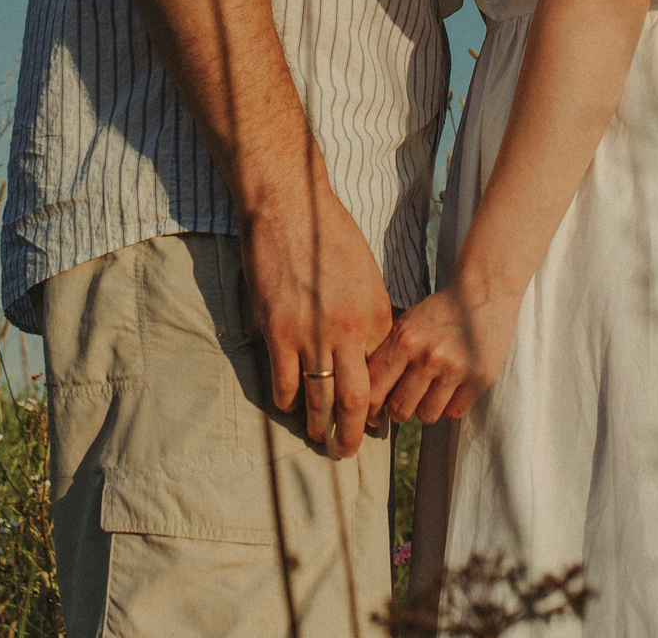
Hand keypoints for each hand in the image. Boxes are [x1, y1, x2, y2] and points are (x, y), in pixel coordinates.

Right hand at [242, 181, 394, 458]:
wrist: (289, 206)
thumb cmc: (330, 234)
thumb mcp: (367, 276)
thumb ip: (371, 316)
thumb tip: (368, 352)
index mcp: (375, 318)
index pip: (379, 378)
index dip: (374, 407)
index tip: (370, 423)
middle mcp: (348, 333)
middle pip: (353, 401)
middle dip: (351, 434)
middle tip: (346, 451)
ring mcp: (311, 335)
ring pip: (318, 400)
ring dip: (319, 427)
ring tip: (319, 438)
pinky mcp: (278, 331)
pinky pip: (284, 383)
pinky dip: (288, 401)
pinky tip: (290, 407)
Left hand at [367, 280, 518, 426]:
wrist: (482, 294)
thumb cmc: (437, 313)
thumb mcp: (404, 325)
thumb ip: (386, 356)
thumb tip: (370, 399)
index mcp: (403, 340)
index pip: (374, 390)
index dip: (370, 409)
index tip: (374, 415)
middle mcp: (428, 356)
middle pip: (400, 410)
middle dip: (399, 410)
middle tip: (404, 402)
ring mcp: (455, 369)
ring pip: (426, 416)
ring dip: (424, 409)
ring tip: (428, 393)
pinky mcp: (479, 378)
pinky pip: (453, 412)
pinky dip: (449, 406)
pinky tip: (450, 389)